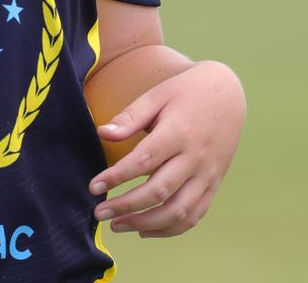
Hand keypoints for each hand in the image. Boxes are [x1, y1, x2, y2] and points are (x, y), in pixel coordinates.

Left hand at [89, 60, 245, 237]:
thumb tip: (101, 133)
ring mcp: (207, 175)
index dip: (116, 177)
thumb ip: (130, 117)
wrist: (228, 96)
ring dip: (146, 224)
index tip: (93, 186)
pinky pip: (194, 216)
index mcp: (178, 132)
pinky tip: (145, 230)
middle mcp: (195, 158)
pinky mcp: (213, 185)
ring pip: (178, 211)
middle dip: (126, 206)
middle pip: (159, 191)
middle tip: (99, 212)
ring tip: (117, 225)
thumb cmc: (185, 92)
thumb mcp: (156, 95)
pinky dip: (170, 229)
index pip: (143, 161)